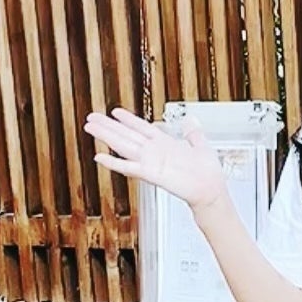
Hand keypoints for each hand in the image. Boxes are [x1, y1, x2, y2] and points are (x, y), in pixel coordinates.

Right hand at [83, 107, 227, 211]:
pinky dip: (114, 163)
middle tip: (91, 117)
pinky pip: (129, 167)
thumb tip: (191, 121)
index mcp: (165, 143)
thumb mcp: (200, 145)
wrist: (211, 189)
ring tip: (90, 128)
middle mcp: (154, 151)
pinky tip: (99, 157)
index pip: (142, 127)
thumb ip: (193, 134)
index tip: (115, 111)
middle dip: (108, 126)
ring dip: (106, 136)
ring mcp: (151, 162)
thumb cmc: (207, 171)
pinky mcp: (151, 174)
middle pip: (127, 135)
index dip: (128, 119)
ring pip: (123, 146)